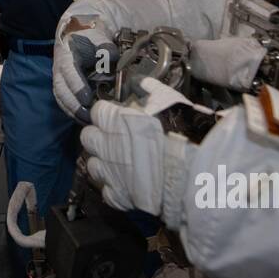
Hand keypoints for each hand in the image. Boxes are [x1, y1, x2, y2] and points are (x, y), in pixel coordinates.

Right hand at [52, 15, 117, 122]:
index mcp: (66, 55)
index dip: (76, 86)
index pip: (68, 72)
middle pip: (61, 90)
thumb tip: (113, 59)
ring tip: (88, 121)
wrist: (78, 36)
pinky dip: (73, 112)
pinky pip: (65, 102)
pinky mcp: (64, 88)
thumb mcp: (97, 37)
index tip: (86, 98)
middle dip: (73, 105)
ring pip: (61, 98)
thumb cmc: (88, 37)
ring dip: (73, 112)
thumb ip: (105, 47)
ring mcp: (60, 80)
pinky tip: (85, 120)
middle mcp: (59, 69)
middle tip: (88, 116)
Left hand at [79, 82, 192, 228]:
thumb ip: (147, 88)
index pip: (97, 111)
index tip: (116, 115)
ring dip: (103, 162)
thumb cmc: (180, 131)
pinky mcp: (118, 195)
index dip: (107, 113)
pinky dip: (114, 187)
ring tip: (119, 162)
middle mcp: (105, 145)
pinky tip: (126, 183)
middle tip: (115, 138)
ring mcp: (109, 172)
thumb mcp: (166, 98)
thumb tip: (139, 82)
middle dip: (99, 136)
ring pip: (92, 165)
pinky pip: (106, 191)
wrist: (191, 169)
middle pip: (88, 137)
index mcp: (113, 120)